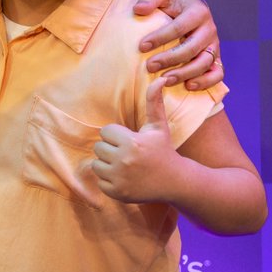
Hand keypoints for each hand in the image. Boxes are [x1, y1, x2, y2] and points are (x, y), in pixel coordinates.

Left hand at [92, 79, 179, 202]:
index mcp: (131, 142)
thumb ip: (154, 102)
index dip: (116, 135)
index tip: (129, 140)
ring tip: (125, 165)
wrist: (175, 182)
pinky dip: (109, 180)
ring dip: (107, 164)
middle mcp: (124, 160)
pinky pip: (100, 181)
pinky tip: (125, 178)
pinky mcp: (117, 193)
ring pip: (96, 164)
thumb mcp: (158, 126)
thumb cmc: (163, 150)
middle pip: (98, 148)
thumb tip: (159, 78)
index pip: (105, 132)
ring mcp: (120, 178)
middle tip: (127, 153)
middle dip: (111, 149)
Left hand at [133, 0, 221, 90]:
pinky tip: (188, 85)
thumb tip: (139, 9)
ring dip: (184, 73)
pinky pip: (217, 73)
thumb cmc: (173, 3)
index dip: (160, 37)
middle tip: (149, 66)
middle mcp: (209, 29)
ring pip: (204, 63)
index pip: (179, 27)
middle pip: (192, 48)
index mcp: (198, 11)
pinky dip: (205, 81)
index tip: (142, 46)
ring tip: (164, 80)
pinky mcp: (217, 58)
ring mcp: (214, 45)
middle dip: (170, 59)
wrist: (189, 10)